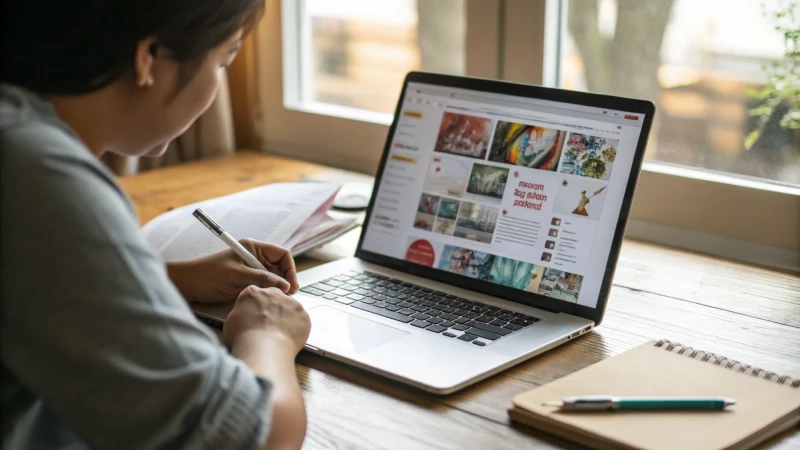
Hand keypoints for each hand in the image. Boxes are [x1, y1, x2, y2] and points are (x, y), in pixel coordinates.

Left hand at [167, 239, 299, 303]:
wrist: (187, 286)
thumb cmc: (208, 275)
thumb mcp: (237, 275)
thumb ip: (261, 279)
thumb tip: (285, 286)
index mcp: (253, 248)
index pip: (282, 255)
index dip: (289, 269)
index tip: (291, 285)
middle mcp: (255, 258)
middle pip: (280, 268)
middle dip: (285, 281)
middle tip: (287, 296)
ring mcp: (251, 271)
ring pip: (274, 280)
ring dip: (277, 289)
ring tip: (277, 300)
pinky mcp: (247, 283)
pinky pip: (264, 288)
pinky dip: (268, 294)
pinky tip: (267, 301)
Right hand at [223, 286, 310, 354]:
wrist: (263, 349)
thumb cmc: (243, 338)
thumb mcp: (231, 322)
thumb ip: (240, 314)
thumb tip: (243, 318)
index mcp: (252, 293)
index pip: (256, 294)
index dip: (257, 307)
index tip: (257, 316)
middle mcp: (273, 293)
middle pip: (275, 298)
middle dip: (273, 309)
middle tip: (269, 326)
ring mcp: (290, 302)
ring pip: (290, 308)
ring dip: (286, 318)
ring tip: (279, 335)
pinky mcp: (303, 314)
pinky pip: (301, 319)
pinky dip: (297, 328)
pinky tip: (289, 338)